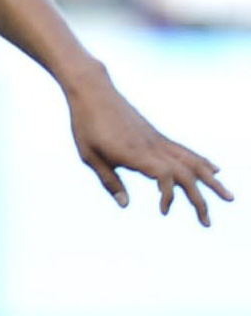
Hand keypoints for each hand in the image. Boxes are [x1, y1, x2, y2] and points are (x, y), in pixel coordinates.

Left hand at [67, 80, 232, 225]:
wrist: (93, 92)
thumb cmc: (86, 125)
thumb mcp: (90, 156)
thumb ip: (109, 181)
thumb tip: (125, 205)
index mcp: (136, 153)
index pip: (166, 176)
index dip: (169, 196)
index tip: (163, 211)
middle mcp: (153, 147)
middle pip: (187, 174)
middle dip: (200, 200)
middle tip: (207, 223)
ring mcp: (158, 140)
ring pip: (192, 162)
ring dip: (211, 182)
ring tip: (229, 197)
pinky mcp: (157, 136)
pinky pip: (185, 151)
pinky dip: (202, 163)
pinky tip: (213, 171)